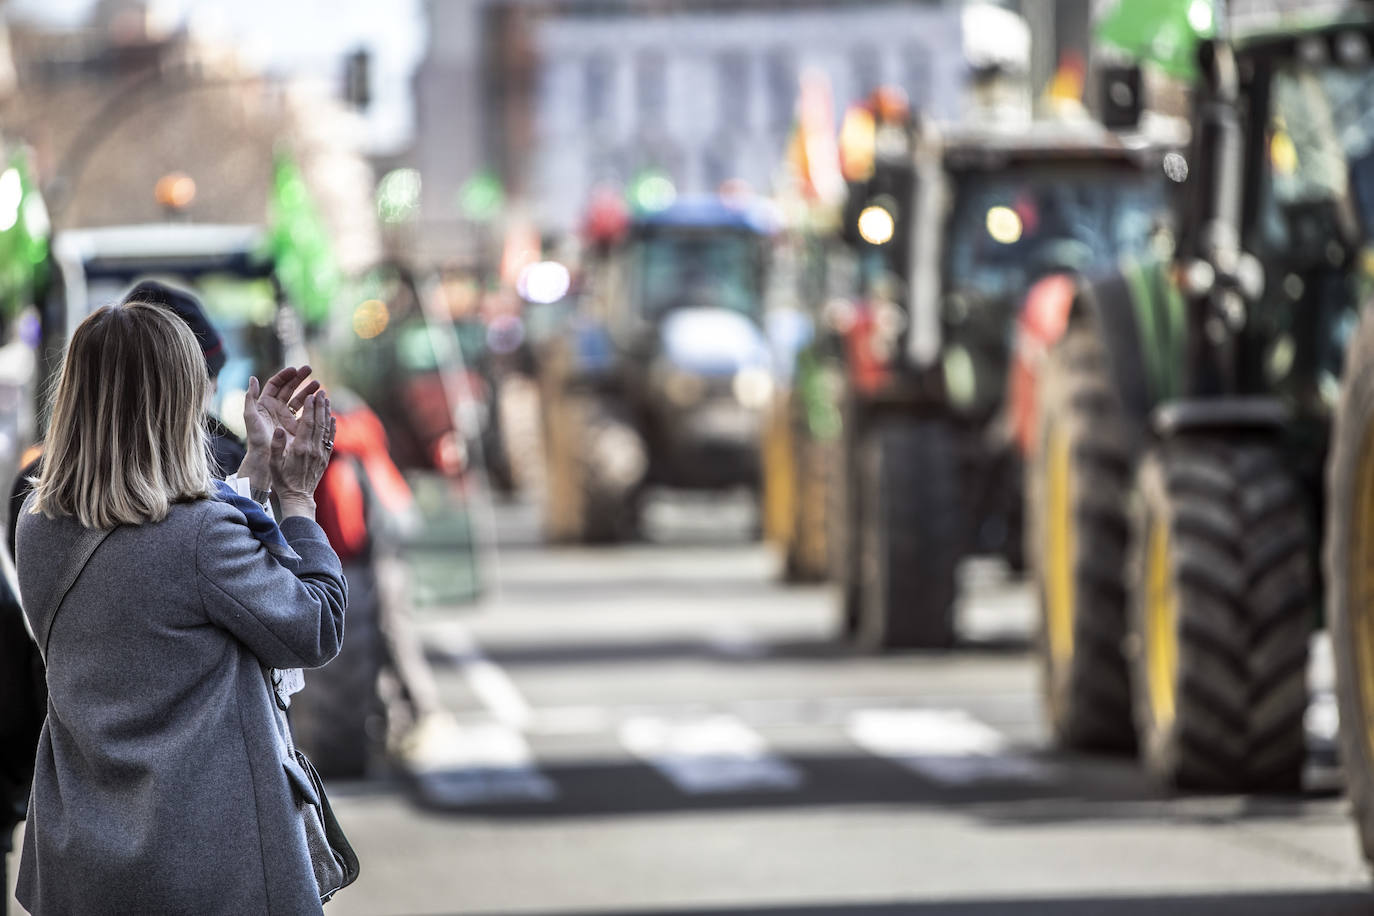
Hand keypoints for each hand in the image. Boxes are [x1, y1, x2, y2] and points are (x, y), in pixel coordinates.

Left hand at [243, 365, 320, 453]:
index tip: (294, 369)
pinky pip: (305, 412)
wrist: (265, 457)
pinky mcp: (295, 426)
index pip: (275, 384)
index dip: (284, 376)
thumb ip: (250, 397)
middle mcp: (276, 408)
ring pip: (298, 399)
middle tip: (309, 369)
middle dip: (299, 378)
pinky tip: (320, 400)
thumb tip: (253, 378)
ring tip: (318, 385)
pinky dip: (312, 406)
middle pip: (288, 388)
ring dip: (308, 390)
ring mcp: (286, 416)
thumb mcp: (250, 415)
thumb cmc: (256, 437)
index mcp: (265, 403)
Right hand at [270, 390, 335, 516]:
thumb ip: (276, 446)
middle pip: (319, 423)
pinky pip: (330, 439)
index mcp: (300, 448)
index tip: (311, 395)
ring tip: (327, 399)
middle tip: (321, 391)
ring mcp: (321, 454)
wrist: (298, 497)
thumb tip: (279, 429)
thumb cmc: (282, 480)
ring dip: (327, 413)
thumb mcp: (274, 464)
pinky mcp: (325, 458)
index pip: (307, 423)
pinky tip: (333, 418)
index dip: (310, 408)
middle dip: (320, 406)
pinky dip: (332, 427)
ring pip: (326, 429)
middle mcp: (314, 449)